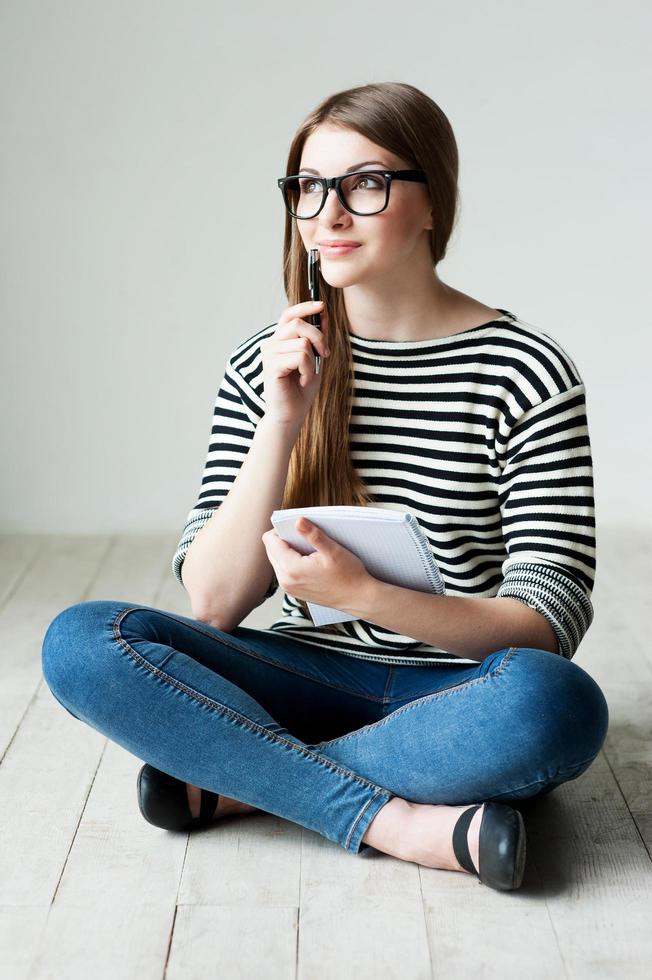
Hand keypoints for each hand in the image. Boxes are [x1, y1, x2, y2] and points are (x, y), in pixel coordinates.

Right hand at [260, 301, 329, 429]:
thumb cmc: (301, 390)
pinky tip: (303, 381)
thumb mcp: (315, 360)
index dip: (305, 307)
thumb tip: (324, 314)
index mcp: (279, 341)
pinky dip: (309, 370)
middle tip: (325, 355)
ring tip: (308, 375)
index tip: (322, 305)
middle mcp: (271, 344)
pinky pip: (300, 357)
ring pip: (302, 342)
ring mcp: (269, 355)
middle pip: (298, 324)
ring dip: (313, 361)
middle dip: (319, 337)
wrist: (290, 415)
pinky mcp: (271, 366)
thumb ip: (319, 338)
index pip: (288, 315)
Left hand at [261, 518, 371, 611]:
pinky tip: (310, 562)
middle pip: (271, 550)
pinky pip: (284, 571)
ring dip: (288, 552)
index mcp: (291, 569)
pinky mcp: (294, 591)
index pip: (270, 541)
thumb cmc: (349, 575)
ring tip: (309, 551)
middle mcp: (285, 581)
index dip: (281, 530)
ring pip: (277, 560)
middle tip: (305, 539)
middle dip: (284, 540)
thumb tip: (298, 521)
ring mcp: (289, 588)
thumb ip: (313, 535)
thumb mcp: (333, 551)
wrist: (358, 598)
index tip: (297, 528)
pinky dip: (292, 563)